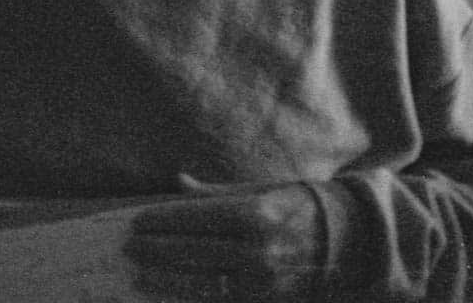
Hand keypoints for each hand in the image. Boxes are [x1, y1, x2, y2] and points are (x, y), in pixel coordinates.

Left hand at [124, 178, 322, 301]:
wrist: (343, 242)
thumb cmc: (295, 206)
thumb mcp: (258, 190)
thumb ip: (215, 193)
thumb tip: (177, 181)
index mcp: (254, 213)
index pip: (195, 218)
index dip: (162, 221)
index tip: (136, 222)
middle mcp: (256, 249)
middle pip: (192, 252)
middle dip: (156, 250)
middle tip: (129, 247)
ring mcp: (260, 281)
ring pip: (200, 283)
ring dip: (165, 279)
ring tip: (139, 274)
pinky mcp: (262, 301)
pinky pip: (218, 302)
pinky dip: (190, 298)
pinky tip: (169, 294)